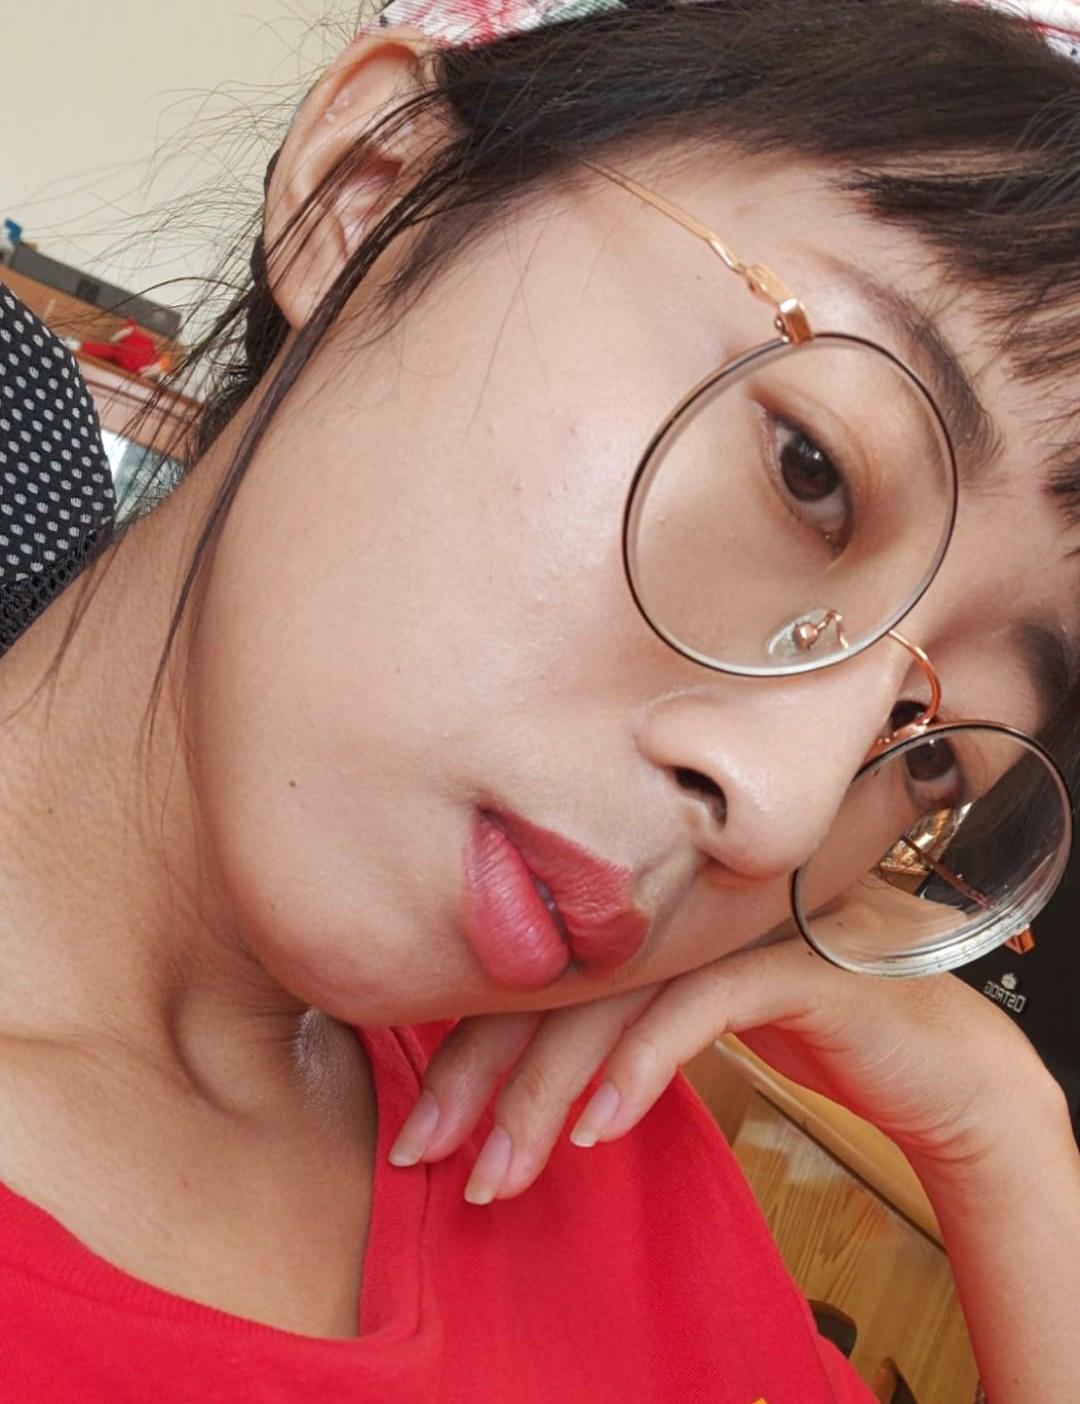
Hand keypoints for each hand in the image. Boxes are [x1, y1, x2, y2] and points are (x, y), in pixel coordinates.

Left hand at [388, 937, 1059, 1203]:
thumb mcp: (686, 1013)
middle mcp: (684, 897)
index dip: (466, 1042)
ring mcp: (739, 920)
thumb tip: (499, 1070)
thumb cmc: (798, 1027)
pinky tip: (599, 1131)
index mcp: (650, 901)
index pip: (535, 964)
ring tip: (502, 1172)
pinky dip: (642, 1068)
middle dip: (482, 1073)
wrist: (937, 1053)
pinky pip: (697, 1009)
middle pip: (558, 977)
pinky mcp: (793, 958)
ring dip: (548, 1094)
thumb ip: (612, 1012)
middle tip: (427, 1153)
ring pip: (614, 998)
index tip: (418, 1125)